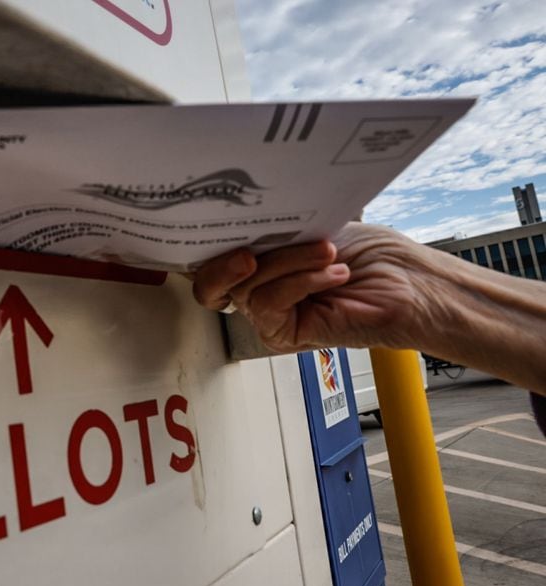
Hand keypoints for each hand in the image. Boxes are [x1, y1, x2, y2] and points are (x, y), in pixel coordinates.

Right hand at [192, 223, 442, 352]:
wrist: (412, 283)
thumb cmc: (376, 255)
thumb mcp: (314, 226)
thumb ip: (273, 229)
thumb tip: (240, 220)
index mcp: (264, 262)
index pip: (212, 260)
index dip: (204, 249)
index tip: (217, 225)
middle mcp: (262, 289)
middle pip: (213, 281)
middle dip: (227, 260)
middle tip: (249, 250)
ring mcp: (272, 313)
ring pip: (245, 289)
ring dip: (287, 263)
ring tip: (325, 254)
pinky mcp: (285, 334)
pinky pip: (268, 305)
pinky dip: (300, 283)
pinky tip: (332, 274)